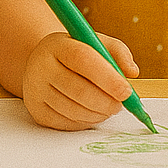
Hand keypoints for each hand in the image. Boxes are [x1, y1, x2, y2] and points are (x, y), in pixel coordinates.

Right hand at [21, 31, 139, 130]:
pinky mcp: (36, 111)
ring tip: (108, 107)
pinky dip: (86, 121)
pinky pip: (67, 123)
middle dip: (106, 102)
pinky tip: (92, 112)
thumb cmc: (75, 55)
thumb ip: (117, 52)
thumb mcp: (94, 44)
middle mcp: (41, 66)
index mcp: (56, 45)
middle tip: (120, 105)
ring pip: (74, 110)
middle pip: (78, 89)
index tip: (126, 91)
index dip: (107, 77)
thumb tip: (132, 72)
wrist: (43, 66)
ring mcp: (36, 90)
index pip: (82, 59)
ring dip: (98, 113)